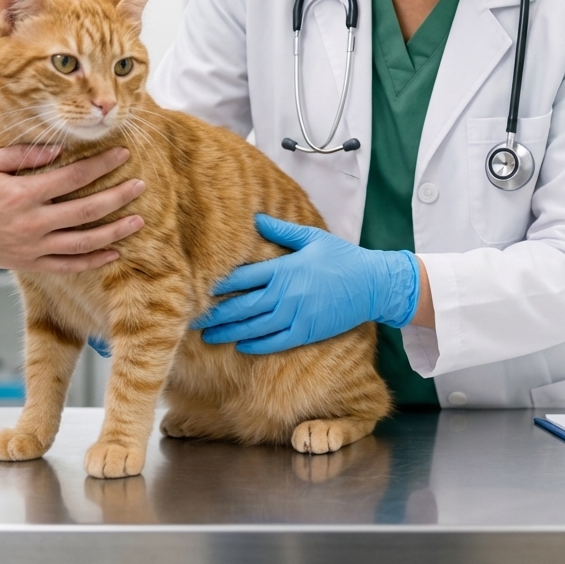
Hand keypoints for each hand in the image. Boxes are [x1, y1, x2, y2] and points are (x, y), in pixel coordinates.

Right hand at [0, 145, 144, 272]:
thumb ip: (24, 155)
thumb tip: (59, 151)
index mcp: (23, 194)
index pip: (73, 177)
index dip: (101, 165)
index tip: (123, 155)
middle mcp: (31, 223)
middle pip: (87, 210)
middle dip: (118, 196)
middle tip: (141, 185)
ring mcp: (32, 247)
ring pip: (84, 242)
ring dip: (115, 232)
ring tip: (138, 220)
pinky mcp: (29, 263)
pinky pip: (68, 266)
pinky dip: (93, 262)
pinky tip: (114, 253)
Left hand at [193, 214, 418, 353]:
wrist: (372, 284)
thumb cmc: (342, 257)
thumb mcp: (312, 237)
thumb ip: (281, 230)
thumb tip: (255, 218)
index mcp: (284, 268)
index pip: (243, 278)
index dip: (219, 284)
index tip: (200, 288)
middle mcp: (286, 293)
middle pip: (242, 306)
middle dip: (215, 314)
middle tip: (193, 319)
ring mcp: (296, 315)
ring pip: (254, 327)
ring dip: (229, 332)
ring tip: (208, 336)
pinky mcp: (306, 331)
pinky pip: (275, 342)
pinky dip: (256, 344)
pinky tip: (241, 345)